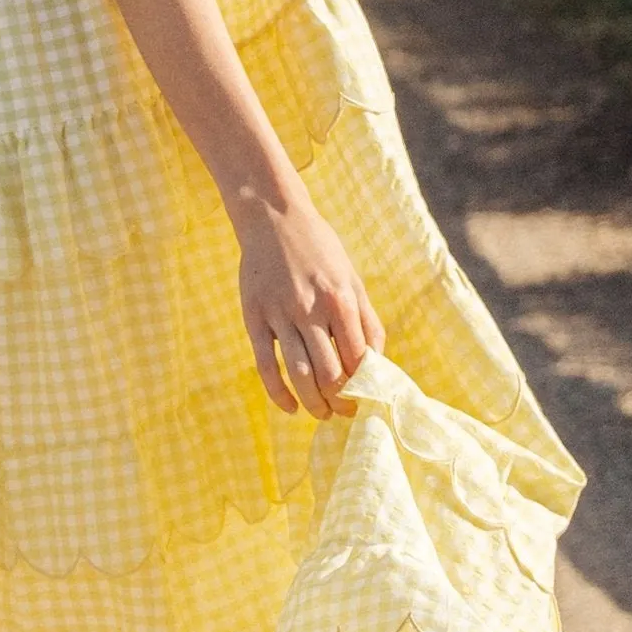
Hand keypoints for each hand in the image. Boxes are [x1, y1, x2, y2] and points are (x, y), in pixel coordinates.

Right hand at [233, 193, 383, 418]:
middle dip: (341, 402)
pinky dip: (279, 393)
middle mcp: (310, 309)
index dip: (364, 387)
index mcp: (340, 299)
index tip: (366, 400)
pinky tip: (290, 407)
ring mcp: (279, 314)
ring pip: (299, 375)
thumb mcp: (352, 277)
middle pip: (330, 374)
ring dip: (314, 404)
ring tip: (323, 414)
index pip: (358, 359)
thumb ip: (367, 319)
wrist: (272, 217)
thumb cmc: (319, 248)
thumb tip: (377, 363)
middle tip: (345, 412)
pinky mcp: (253, 318)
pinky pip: (266, 365)